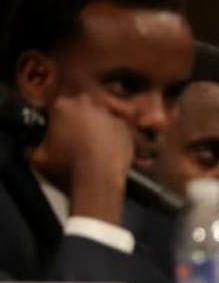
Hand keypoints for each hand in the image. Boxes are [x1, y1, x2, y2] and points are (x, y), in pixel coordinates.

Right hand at [29, 91, 132, 225]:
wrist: (99, 179)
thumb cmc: (67, 167)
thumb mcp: (38, 158)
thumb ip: (31, 147)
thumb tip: (30, 147)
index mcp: (61, 105)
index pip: (53, 105)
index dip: (53, 118)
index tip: (55, 129)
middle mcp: (86, 103)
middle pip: (78, 107)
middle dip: (75, 119)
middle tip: (73, 137)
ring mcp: (109, 113)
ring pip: (98, 116)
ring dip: (95, 126)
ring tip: (92, 145)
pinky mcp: (125, 125)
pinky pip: (115, 127)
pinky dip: (112, 135)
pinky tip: (107, 149)